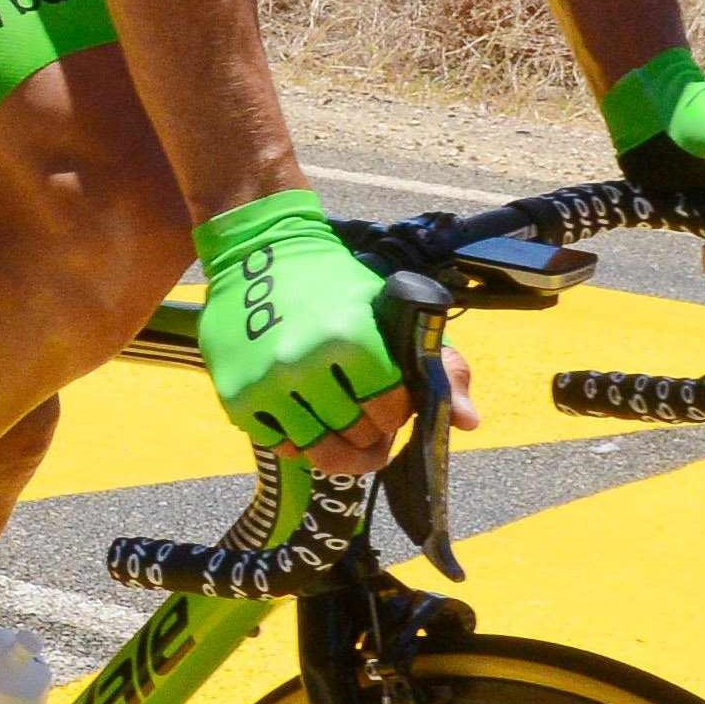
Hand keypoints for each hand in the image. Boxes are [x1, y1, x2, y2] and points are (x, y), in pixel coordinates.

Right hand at [197, 189, 449, 470]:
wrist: (258, 252)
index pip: (391, 412)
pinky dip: (299, 443)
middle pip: (356, 436)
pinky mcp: (237, 396)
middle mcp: (306, 364)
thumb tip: (468, 422)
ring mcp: (267, 383)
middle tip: (369, 422)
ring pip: (318, 451)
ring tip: (346, 438)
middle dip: (371, 435)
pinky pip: (279, 445)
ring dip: (339, 450)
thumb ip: (436, 364)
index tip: (392, 403)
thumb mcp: (390, 310)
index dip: (398, 414)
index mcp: (352, 338)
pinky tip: (309, 422)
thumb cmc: (333, 283)